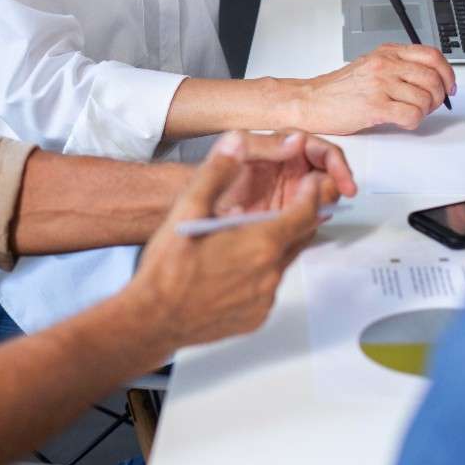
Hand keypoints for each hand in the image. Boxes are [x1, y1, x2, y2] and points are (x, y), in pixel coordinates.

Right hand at [127, 142, 329, 352]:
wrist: (152, 321)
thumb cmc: (167, 271)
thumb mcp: (187, 210)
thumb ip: (215, 172)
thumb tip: (235, 143)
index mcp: (259, 244)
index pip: (304, 214)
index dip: (312, 195)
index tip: (311, 183)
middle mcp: (268, 274)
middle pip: (300, 238)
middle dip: (299, 216)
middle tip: (290, 201)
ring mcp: (263, 298)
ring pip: (283, 263)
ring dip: (276, 244)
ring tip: (251, 232)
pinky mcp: (255, 316)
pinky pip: (268, 287)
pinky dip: (261, 271)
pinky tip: (236, 264)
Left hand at [209, 129, 357, 215]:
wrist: (192, 208)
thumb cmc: (210, 176)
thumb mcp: (235, 150)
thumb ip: (264, 144)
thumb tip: (297, 141)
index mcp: (281, 149)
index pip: (319, 150)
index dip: (336, 163)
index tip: (343, 180)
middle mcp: (288, 169)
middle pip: (326, 174)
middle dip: (337, 184)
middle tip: (341, 198)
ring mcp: (287, 192)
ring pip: (320, 196)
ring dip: (326, 203)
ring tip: (317, 213)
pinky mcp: (283, 215)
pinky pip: (308, 215)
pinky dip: (314, 219)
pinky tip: (307, 223)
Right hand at [290, 43, 455, 133]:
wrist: (310, 101)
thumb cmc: (338, 89)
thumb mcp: (370, 66)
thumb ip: (397, 67)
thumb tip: (428, 77)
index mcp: (387, 53)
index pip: (432, 55)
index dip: (447, 73)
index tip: (448, 86)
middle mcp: (385, 65)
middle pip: (433, 78)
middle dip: (438, 97)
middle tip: (430, 105)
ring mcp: (380, 84)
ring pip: (425, 99)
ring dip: (424, 112)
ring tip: (410, 114)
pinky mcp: (375, 106)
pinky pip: (412, 115)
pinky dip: (413, 122)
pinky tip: (402, 121)